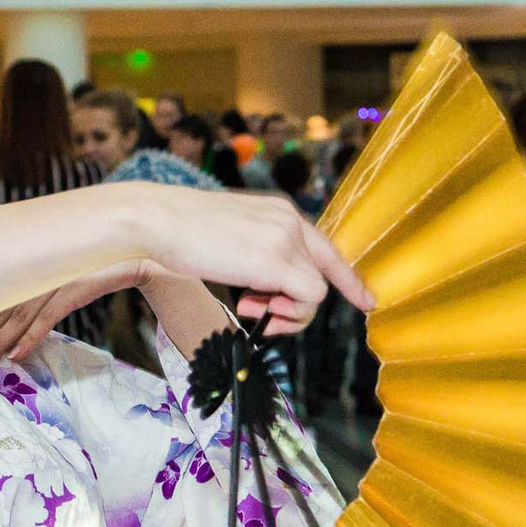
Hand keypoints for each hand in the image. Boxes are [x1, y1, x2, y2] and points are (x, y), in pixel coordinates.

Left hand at [0, 261, 146, 367]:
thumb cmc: (100, 262)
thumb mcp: (66, 269)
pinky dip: (31, 336)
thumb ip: (42, 283)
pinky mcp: (76, 285)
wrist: (136, 250)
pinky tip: (17, 354)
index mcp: (32, 261)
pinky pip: (48, 316)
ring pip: (19, 313)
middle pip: (1, 303)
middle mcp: (39, 267)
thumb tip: (19, 309)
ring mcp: (56, 276)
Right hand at [125, 186, 370, 334]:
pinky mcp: (277, 261)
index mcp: (279, 211)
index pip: (325, 247)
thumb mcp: (232, 236)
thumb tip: (269, 290)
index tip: (367, 300)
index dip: (347, 278)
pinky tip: (250, 308)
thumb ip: (258, 254)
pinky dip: (288, 316)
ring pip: (317, 291)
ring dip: (288, 312)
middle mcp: (289, 220)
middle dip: (298, 303)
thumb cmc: (181, 233)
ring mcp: (285, 239)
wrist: (158, 222)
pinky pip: (308, 300)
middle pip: (323, 273)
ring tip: (247, 306)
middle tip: (256, 309)